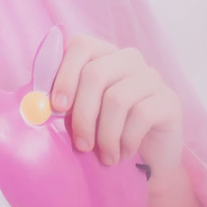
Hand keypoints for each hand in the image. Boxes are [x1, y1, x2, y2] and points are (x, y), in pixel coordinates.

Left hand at [49, 35, 183, 181]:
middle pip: (95, 74)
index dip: (64, 74)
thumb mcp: (83, 117)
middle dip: (82, 115)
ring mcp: (151, 78)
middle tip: (80, 145)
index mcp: (103, 56)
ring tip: (104, 156)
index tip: (57, 107)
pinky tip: (123, 153)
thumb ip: (63, 105)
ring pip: (116, 98)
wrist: (149, 162)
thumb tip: (37, 107)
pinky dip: (126, 140)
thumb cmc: (108, 136)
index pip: (80, 45)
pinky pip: (140, 115)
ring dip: (105, 134)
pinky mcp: (169, 100)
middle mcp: (129, 60)